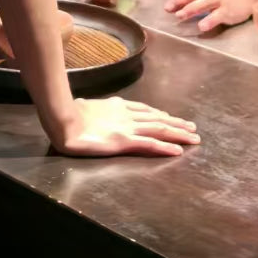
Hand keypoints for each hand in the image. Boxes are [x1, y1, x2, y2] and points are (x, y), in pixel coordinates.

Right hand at [51, 97, 198, 157]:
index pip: (145, 109)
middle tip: (192, 128)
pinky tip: (178, 152)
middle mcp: (126, 114)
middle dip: (176, 124)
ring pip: (160, 129)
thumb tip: (89, 110)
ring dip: (178, 134)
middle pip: (158, 118)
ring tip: (193, 138)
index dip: (160, 114)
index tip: (171, 117)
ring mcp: (127, 127)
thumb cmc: (68, 114)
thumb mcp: (85, 107)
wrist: (63, 119)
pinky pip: (150, 144)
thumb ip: (94, 110)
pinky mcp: (124, 141)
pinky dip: (166, 147)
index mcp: (117, 106)